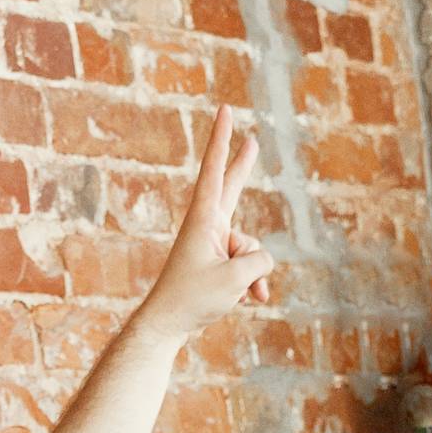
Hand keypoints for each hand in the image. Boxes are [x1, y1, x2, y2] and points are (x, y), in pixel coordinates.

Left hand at [135, 107, 276, 341]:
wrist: (168, 323)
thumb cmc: (195, 297)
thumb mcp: (237, 278)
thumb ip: (260, 261)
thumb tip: (263, 260)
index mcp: (204, 217)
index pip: (214, 169)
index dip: (222, 138)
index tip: (225, 110)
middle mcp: (208, 224)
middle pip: (232, 188)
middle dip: (244, 167)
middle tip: (252, 139)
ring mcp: (214, 243)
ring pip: (252, 247)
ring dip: (255, 274)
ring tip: (239, 293)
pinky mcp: (219, 261)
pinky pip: (249, 265)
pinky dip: (251, 283)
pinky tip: (247, 300)